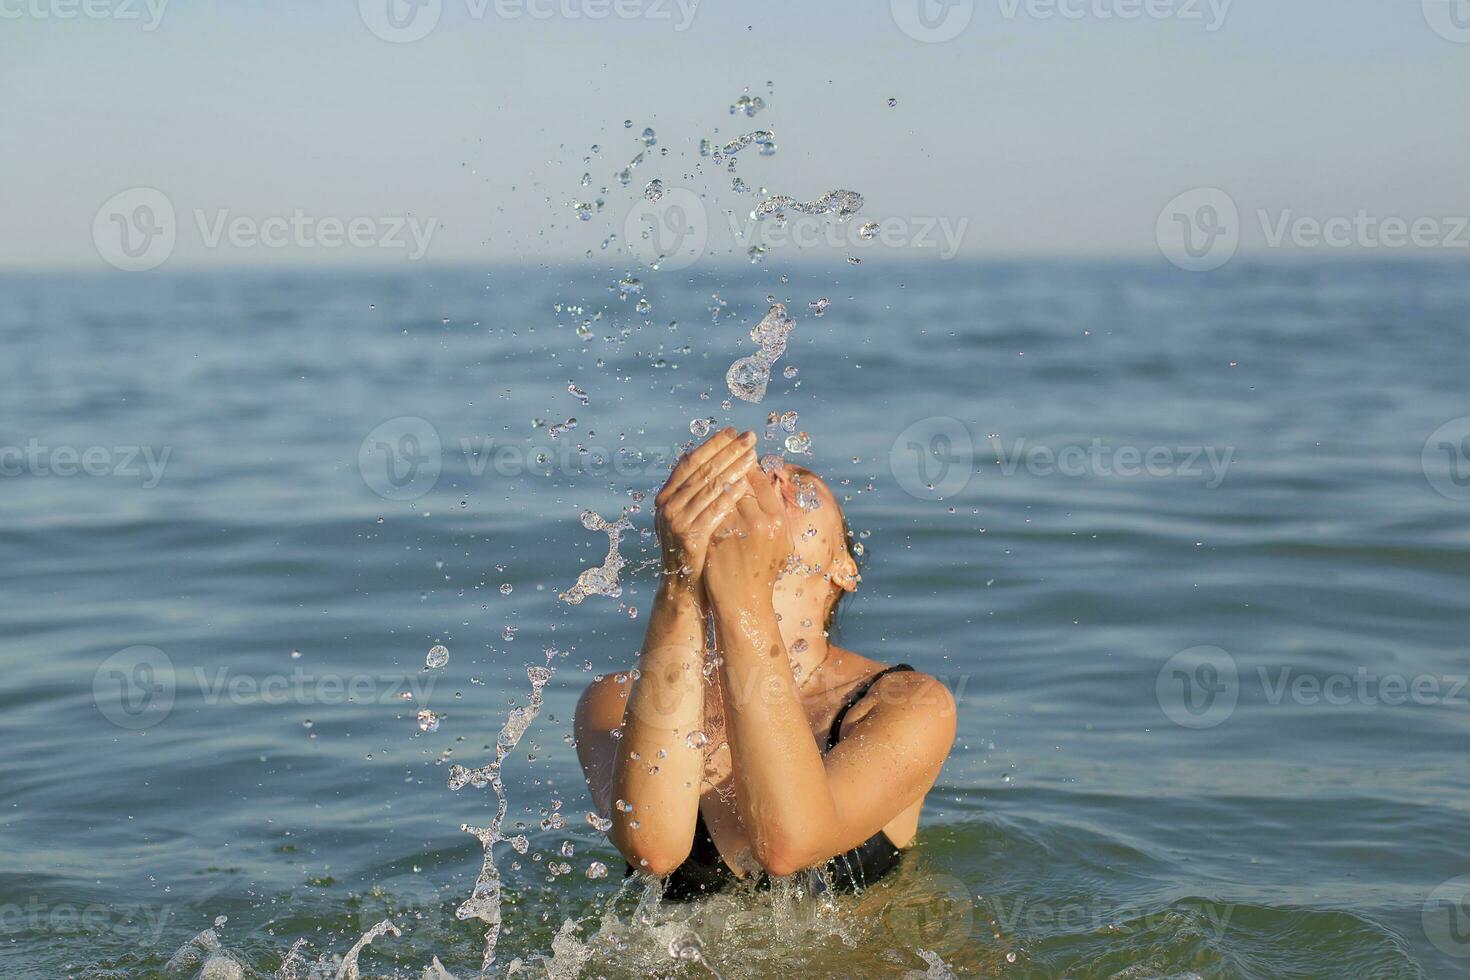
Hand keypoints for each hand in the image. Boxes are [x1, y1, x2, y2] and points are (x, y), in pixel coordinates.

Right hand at [654, 429, 757, 588]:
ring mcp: (676, 522)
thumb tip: (707, 458)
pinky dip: (729, 496)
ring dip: (733, 468)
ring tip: (752, 455)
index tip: (734, 432)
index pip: (691, 462)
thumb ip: (695, 491)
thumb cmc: (695, 548)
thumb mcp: (690, 516)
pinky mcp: (689, 538)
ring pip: (708, 488)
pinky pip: (713, 512)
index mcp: (666, 496)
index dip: (713, 445)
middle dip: (728, 451)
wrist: (686, 588)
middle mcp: (666, 506)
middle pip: (701, 470)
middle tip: (750, 437)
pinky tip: (744, 484)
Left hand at [703, 466, 792, 604]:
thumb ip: (775, 512)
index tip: (737, 456)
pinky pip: (707, 511)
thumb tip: (766, 481)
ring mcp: (735, 531)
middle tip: (719, 458)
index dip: (746, 465)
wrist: (744, 602)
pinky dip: (701, 500)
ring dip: (711, 481)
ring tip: (706, 473)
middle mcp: (758, 523)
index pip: (759, 480)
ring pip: (719, 494)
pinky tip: (696, 493)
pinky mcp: (715, 540)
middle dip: (726, 468)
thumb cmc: (763, 570)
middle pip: (737, 483)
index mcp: (777, 520)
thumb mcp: (781, 541)